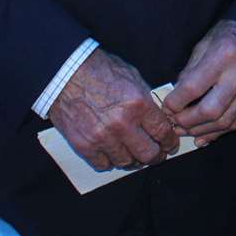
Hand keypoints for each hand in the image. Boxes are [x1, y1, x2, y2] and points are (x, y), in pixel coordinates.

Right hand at [48, 49, 178, 171]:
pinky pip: (103, 164)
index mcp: (138, 104)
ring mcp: (102, 137)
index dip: (170, 142)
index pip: (163, 132)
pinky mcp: (84, 146)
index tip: (170, 145)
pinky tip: (112, 152)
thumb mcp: (132, 77)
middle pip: (148, 154)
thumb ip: (146, 100)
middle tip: (157, 155)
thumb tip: (159, 118)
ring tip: (134, 154)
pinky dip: (110, 160)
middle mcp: (122, 124)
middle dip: (156, 156)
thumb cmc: (99, 71)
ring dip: (133, 160)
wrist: (65, 74)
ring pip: (126, 162)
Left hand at [162, 20, 235, 145]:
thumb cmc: (228, 37)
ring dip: (200, 131)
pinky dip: (217, 132)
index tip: (166, 107)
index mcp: (224, 54)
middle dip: (187, 122)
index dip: (176, 102)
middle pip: (210, 110)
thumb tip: (175, 97)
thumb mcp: (204, 44)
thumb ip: (189, 71)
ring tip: (185, 131)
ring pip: (224, 121)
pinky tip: (202, 135)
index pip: (194, 87)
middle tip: (174, 123)